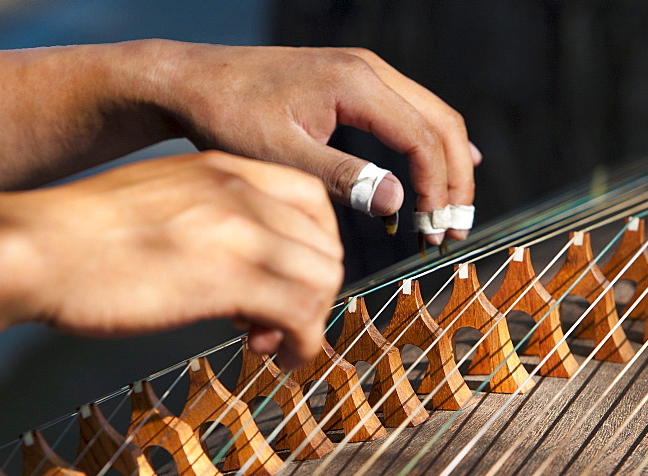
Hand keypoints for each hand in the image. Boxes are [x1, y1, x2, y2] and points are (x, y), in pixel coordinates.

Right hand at [0, 152, 341, 368]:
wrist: (36, 248)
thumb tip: (236, 262)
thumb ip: (208, 218)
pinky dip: (303, 343)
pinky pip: (303, 314)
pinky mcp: (230, 280)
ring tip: (267, 342)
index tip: (289, 277)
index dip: (314, 244)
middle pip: (325, 244)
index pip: (312, 198)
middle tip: (274, 321)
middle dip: (313, 289)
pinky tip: (273, 354)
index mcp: (225, 168)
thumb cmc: (85, 236)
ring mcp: (240, 233)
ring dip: (308, 320)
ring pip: (323, 279)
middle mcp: (242, 192)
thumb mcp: (160, 201)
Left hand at [147, 43, 480, 243]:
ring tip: (447, 216)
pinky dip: (428, 147)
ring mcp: (363, 73)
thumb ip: (342, 177)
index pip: (423, 137)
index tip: (432, 233)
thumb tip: (397, 202)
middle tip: (452, 232)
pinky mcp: (352, 84)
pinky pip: (409, 112)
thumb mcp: (281, 154)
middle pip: (441, 123)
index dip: (437, 189)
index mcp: (356, 83)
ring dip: (445, 166)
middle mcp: (369, 70)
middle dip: (455, 181)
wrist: (192, 80)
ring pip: (431, 116)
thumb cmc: (227, 115)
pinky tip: (436, 173)